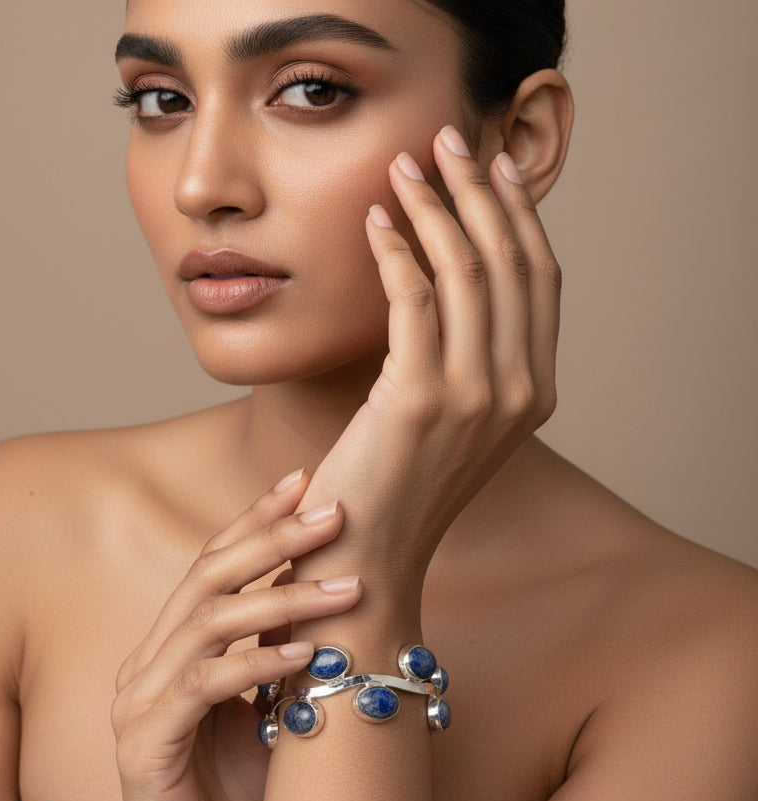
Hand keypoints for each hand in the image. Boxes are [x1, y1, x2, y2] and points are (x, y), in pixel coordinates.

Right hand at [112, 471, 361, 800]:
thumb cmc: (244, 785)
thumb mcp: (267, 700)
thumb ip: (276, 642)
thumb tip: (323, 580)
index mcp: (172, 645)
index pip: (213, 562)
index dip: (256, 519)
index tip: (303, 483)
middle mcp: (148, 662)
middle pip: (208, 576)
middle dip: (273, 538)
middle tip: (333, 513)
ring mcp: (138, 702)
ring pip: (210, 621)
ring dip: (284, 597)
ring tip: (346, 587)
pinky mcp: (144, 744)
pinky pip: (205, 685)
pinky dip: (257, 662)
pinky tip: (305, 654)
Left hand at [295, 126, 559, 595]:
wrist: (367, 555)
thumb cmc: (397, 482)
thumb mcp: (452, 416)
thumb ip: (469, 354)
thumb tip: (452, 277)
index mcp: (534, 390)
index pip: (540, 279)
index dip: (517, 214)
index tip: (488, 166)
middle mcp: (519, 390)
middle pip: (510, 261)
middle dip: (478, 190)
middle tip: (446, 139)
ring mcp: (477, 396)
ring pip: (467, 270)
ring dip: (435, 206)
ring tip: (406, 164)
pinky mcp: (422, 398)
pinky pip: (415, 298)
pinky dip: (397, 250)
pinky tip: (375, 220)